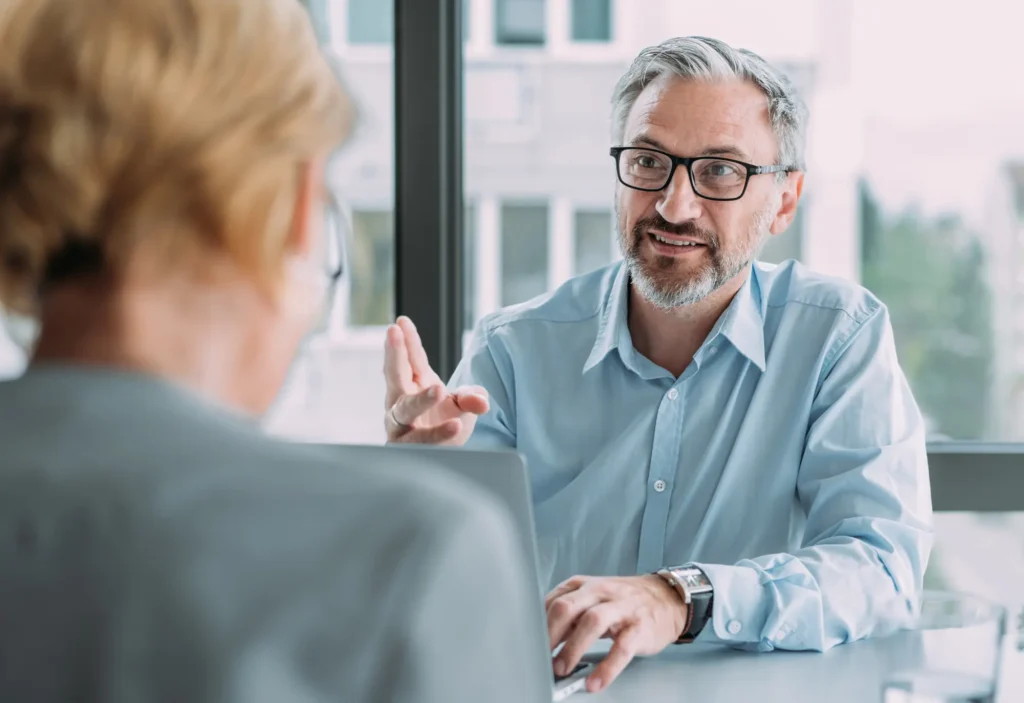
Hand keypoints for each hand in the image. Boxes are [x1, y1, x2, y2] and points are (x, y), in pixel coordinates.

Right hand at [383, 316, 488, 444]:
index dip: (405, 340)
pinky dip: (438, 433)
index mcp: (415, 382)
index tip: (401, 322)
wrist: (443, 457)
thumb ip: (472, 398)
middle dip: (394, 353)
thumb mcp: (463, 405)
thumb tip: (481, 402)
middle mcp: (401, 400)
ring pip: (405, 410)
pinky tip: (456, 426)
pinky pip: (421, 440)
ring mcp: (400, 425)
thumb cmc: (447, 423)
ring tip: (439, 390)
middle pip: (396, 374)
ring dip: (421, 400)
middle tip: (393, 334)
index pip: (411, 358)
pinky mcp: (405, 447)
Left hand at [545, 574, 687, 692]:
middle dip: (549, 635)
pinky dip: (607, 667)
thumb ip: (569, 616)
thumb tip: (543, 640)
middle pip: (567, 607)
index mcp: (584, 586)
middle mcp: (601, 592)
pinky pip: (622, 648)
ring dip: (573, 648)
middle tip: (540, 658)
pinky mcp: (640, 627)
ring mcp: (622, 608)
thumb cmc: (624, 601)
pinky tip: (595, 681)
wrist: (666, 597)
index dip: (537, 625)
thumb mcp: (593, 599)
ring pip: (592, 623)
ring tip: (562, 669)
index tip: (528, 645)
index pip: (553, 601)